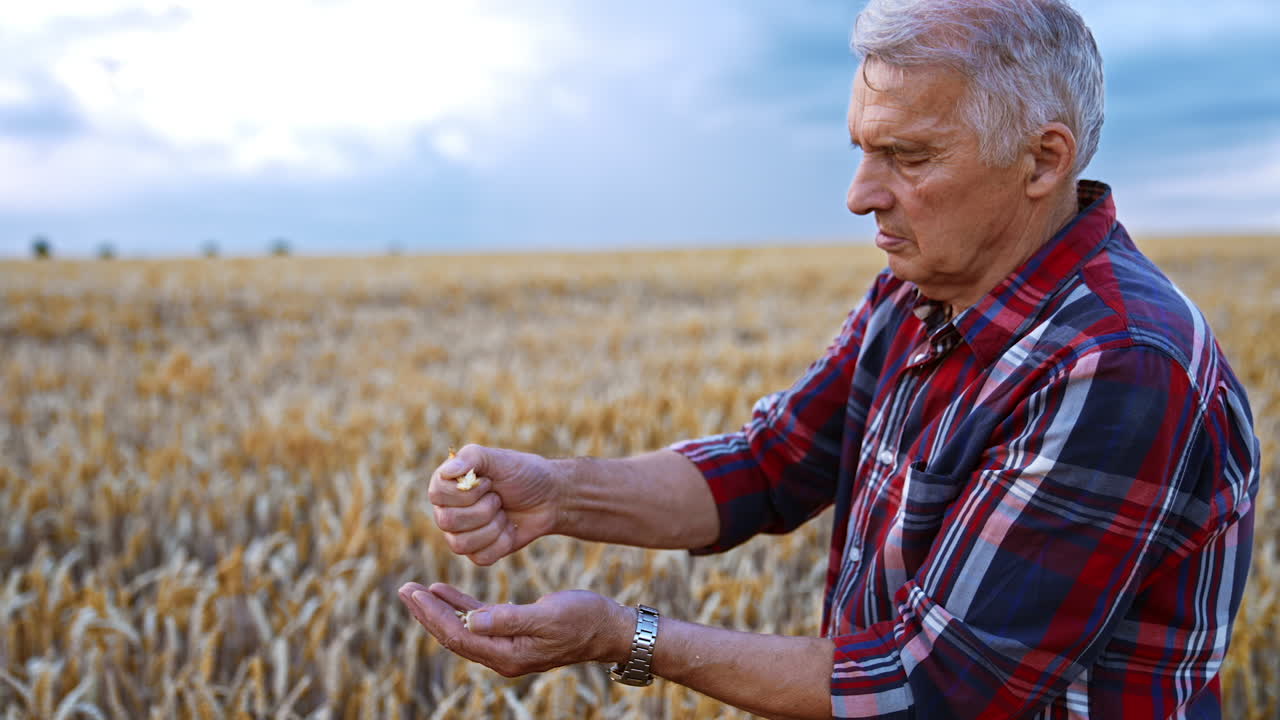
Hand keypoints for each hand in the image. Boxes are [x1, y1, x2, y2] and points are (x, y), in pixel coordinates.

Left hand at [397, 582, 632, 676]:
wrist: (610, 628)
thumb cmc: (585, 619)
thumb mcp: (548, 615)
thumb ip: (509, 619)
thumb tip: (471, 620)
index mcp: (507, 655)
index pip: (459, 635)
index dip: (433, 615)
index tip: (413, 593)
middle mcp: (502, 656)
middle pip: (455, 634)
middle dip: (427, 613)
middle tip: (403, 590)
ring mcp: (507, 646)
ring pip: (463, 627)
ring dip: (440, 609)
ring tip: (416, 590)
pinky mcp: (514, 633)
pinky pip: (478, 621)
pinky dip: (460, 605)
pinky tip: (445, 592)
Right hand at [428, 444, 561, 564]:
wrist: (549, 497)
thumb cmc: (523, 473)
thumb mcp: (499, 459)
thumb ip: (471, 457)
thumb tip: (445, 471)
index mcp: (447, 484)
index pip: (437, 494)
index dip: (467, 492)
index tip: (489, 482)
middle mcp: (447, 509)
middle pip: (447, 521)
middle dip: (483, 509)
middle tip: (499, 498)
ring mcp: (461, 533)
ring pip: (460, 544)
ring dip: (492, 527)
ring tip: (503, 513)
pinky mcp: (478, 552)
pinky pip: (480, 557)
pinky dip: (501, 542)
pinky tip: (509, 528)